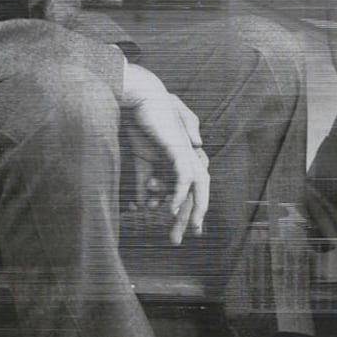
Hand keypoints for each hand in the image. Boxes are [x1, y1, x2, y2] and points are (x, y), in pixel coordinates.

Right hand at [120, 64, 209, 244]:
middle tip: (177, 239)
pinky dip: (179, 193)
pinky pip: (183, 176)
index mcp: (183, 160)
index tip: (183, 232)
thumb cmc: (141, 124)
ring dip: (188, 210)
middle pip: (196, 193)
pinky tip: (171, 209)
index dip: (188, 212)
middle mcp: (190, 157)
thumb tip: (145, 206)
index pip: (191, 192)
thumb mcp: (141, 160)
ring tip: (182, 229)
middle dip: (188, 218)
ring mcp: (187, 152)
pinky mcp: (178, 148)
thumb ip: (144, 182)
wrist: (140, 97)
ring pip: (195, 188)